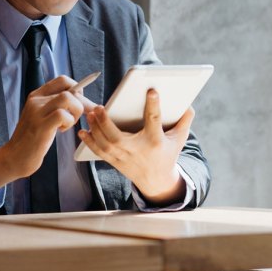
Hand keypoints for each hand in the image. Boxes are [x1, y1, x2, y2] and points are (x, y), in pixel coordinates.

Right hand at [0, 75, 95, 196]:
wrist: (14, 157)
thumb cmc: (34, 138)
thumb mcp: (43, 116)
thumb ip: (57, 105)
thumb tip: (83, 99)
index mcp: (37, 95)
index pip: (63, 80)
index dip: (77, 89)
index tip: (80, 103)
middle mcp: (36, 100)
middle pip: (69, 90)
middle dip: (83, 103)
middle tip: (85, 116)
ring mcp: (36, 112)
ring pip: (67, 98)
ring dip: (76, 111)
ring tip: (68, 123)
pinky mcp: (40, 126)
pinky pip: (62, 114)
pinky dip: (68, 122)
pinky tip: (61, 130)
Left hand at [78, 89, 193, 204]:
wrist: (156, 180)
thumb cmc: (167, 153)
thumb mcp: (179, 139)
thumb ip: (185, 121)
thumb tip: (188, 104)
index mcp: (155, 141)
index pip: (154, 121)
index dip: (154, 105)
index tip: (151, 90)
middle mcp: (138, 150)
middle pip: (118, 137)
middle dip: (106, 122)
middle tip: (99, 107)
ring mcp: (124, 158)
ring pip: (106, 144)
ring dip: (95, 129)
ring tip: (90, 114)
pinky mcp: (115, 162)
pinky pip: (100, 152)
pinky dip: (90, 142)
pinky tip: (83, 131)